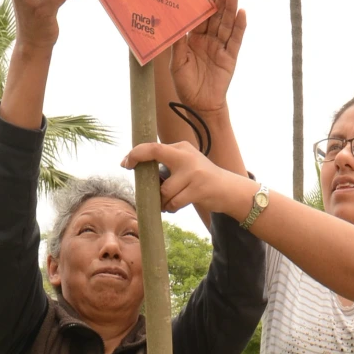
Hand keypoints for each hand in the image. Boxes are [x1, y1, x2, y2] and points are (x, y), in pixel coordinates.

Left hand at [124, 138, 248, 219]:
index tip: (125, 163)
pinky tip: (174, 207)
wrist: (228, 189)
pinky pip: (174, 202)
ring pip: (164, 190)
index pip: (154, 146)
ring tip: (168, 202)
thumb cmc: (201, 179)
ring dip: (162, 200)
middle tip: (137, 181)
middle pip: (154, 155)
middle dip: (140, 165)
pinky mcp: (198, 188)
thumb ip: (168, 162)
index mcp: (181, 147)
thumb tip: (139, 168)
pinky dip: (171, 208)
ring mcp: (193, 172)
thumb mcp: (186, 164)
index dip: (136, 153)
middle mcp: (186, 156)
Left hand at [170, 0, 246, 113]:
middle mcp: (208, 40)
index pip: (200, 17)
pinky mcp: (230, 57)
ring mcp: (220, 48)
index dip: (205, 2)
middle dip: (219, 0)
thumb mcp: (177, 64)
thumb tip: (176, 24)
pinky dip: (239, 27)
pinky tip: (242, 13)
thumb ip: (178, 44)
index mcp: (194, 40)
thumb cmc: (185, 85)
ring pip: (226, 25)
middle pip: (215, 17)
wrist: (200, 105)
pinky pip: (236, 40)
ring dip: (230, 9)